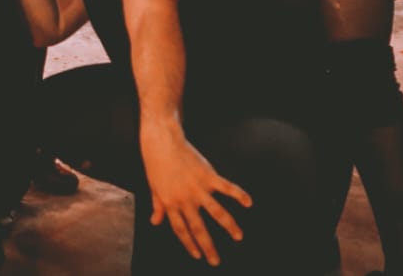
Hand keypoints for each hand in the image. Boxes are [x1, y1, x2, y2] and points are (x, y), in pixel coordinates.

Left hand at [141, 126, 250, 266]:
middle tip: (216, 261)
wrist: (162, 142)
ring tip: (239, 236)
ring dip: (229, 226)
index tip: (197, 255)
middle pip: (199, 228)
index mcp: (170, 204)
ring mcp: (198, 188)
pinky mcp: (208, 175)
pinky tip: (248, 202)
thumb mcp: (154, 187)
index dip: (189, 244)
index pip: (181, 230)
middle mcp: (185, 200)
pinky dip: (238, 194)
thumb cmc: (157, 164)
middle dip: (208, 246)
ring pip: (217, 212)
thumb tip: (155, 221)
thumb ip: (157, 206)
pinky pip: (226, 188)